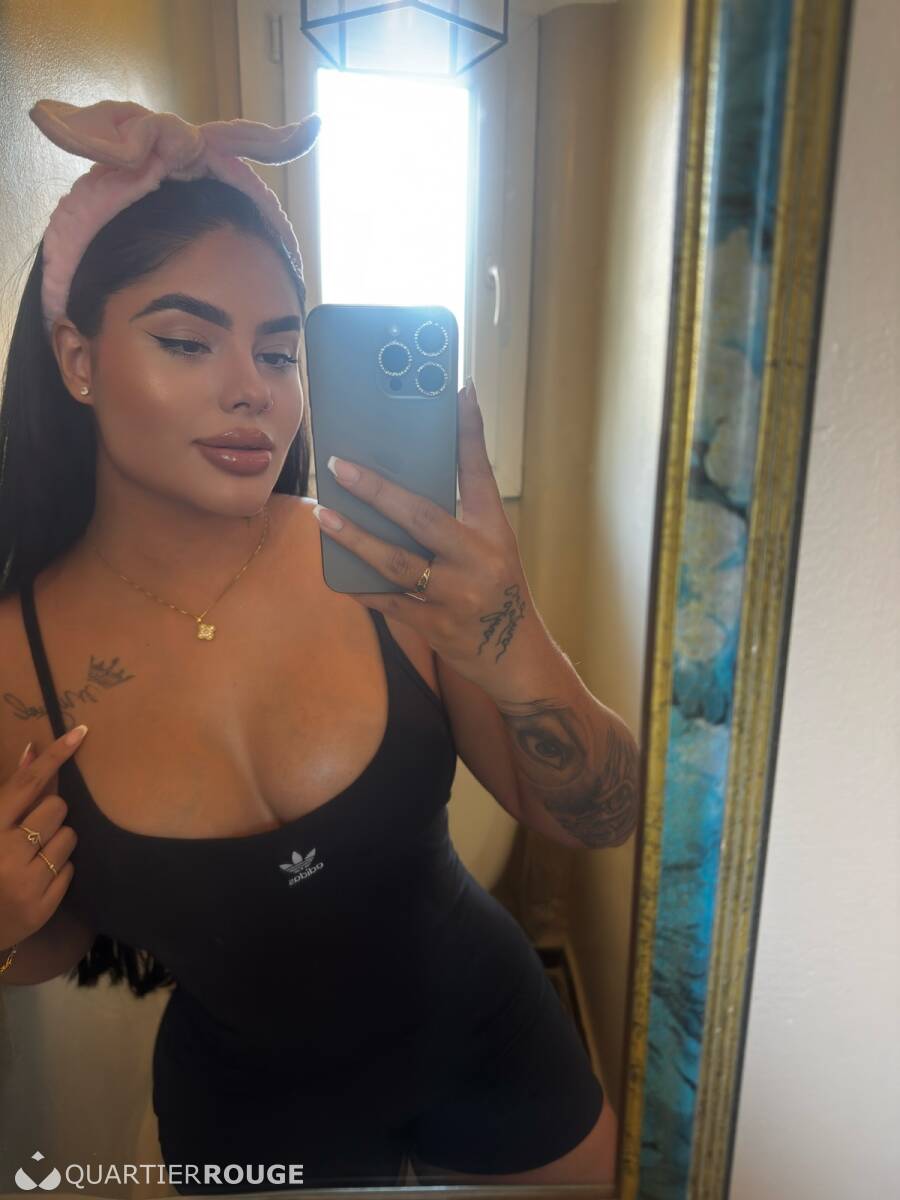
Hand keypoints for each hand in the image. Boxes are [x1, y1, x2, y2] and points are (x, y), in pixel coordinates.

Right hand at [0, 728, 85, 950]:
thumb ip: (10, 794)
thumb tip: (32, 751)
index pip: (26, 783)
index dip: (55, 755)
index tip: (81, 732)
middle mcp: (4, 854)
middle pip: (57, 808)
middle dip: (50, 815)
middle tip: (31, 833)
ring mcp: (24, 883)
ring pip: (69, 838)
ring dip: (56, 843)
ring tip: (31, 859)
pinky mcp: (41, 908)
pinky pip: (71, 870)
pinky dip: (58, 872)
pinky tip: (36, 881)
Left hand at [312, 379, 538, 692]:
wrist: (517, 658)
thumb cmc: (497, 591)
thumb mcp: (493, 547)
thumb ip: (458, 517)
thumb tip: (406, 481)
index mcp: (495, 531)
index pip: (481, 472)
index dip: (470, 430)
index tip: (457, 389)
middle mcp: (478, 560)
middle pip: (422, 517)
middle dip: (377, 490)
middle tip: (340, 466)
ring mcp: (455, 596)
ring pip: (395, 563)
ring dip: (354, 538)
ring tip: (324, 516)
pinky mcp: (435, 626)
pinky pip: (386, 602)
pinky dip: (359, 586)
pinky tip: (334, 570)